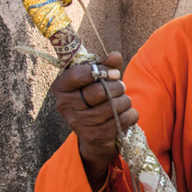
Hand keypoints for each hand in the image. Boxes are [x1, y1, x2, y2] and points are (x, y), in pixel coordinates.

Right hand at [51, 52, 137, 190]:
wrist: (94, 135)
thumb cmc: (94, 100)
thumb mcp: (96, 81)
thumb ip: (105, 67)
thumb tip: (115, 55)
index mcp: (61, 88)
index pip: (78, 74)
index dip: (101, 71)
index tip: (115, 73)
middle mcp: (65, 106)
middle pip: (99, 91)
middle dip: (118, 87)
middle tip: (120, 88)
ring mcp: (79, 123)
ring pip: (114, 105)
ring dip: (125, 101)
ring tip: (123, 102)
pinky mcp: (95, 136)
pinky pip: (122, 120)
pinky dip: (131, 114)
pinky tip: (126, 114)